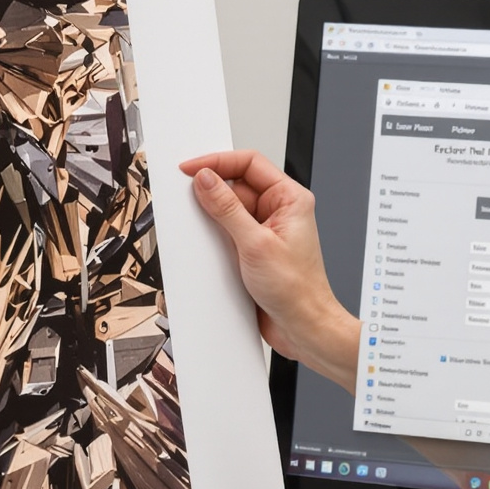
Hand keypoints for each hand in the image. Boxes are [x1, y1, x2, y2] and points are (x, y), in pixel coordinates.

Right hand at [180, 150, 358, 387]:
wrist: (303, 326)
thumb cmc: (297, 290)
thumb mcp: (255, 244)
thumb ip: (227, 209)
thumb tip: (206, 181)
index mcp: (290, 199)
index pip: (249, 163)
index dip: (217, 162)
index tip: (191, 169)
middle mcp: (279, 211)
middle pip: (236, 186)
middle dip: (211, 191)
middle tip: (186, 195)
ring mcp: (265, 230)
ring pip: (229, 211)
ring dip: (212, 217)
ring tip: (198, 226)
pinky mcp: (253, 250)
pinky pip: (228, 233)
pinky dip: (214, 236)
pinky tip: (207, 245)